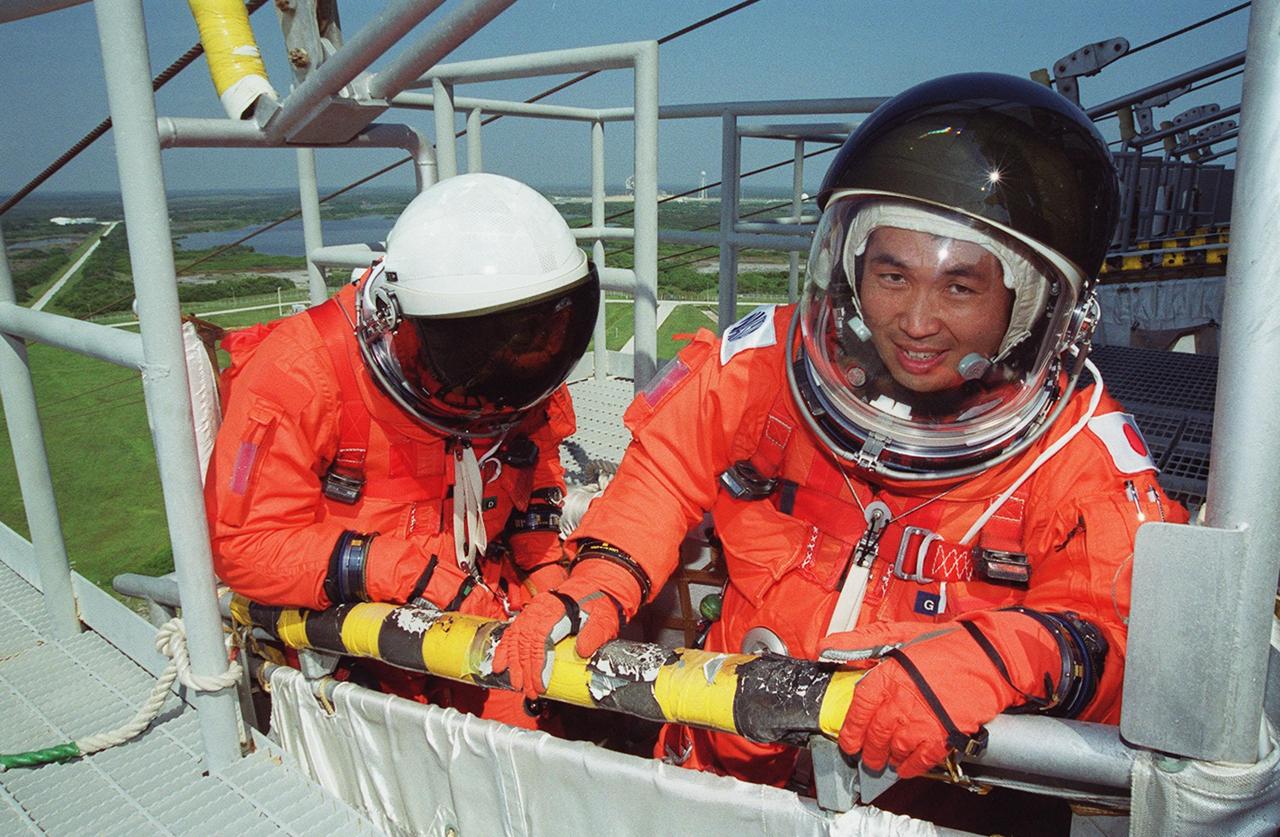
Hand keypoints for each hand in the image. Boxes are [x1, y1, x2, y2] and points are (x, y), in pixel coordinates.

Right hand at [492, 559, 641, 698]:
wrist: (595, 585)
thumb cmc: (599, 603)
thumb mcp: (603, 618)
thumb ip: (593, 635)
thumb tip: (581, 652)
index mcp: (556, 610)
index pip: (541, 640)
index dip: (538, 665)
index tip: (540, 684)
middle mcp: (540, 609)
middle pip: (526, 642)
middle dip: (525, 670)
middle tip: (528, 691)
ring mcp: (533, 611)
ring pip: (516, 639)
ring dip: (513, 663)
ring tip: (515, 684)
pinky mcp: (531, 615)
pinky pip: (512, 632)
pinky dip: (504, 649)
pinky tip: (500, 664)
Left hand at [820, 610, 1063, 777]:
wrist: (989, 657)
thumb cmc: (944, 643)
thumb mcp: (898, 634)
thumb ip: (860, 642)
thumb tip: (826, 647)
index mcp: (886, 676)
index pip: (858, 711)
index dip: (850, 731)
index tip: (848, 743)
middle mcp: (900, 701)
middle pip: (875, 735)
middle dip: (869, 750)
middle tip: (867, 758)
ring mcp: (922, 720)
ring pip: (896, 749)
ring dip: (890, 758)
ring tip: (887, 762)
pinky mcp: (944, 733)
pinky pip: (922, 758)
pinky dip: (913, 766)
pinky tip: (908, 768)